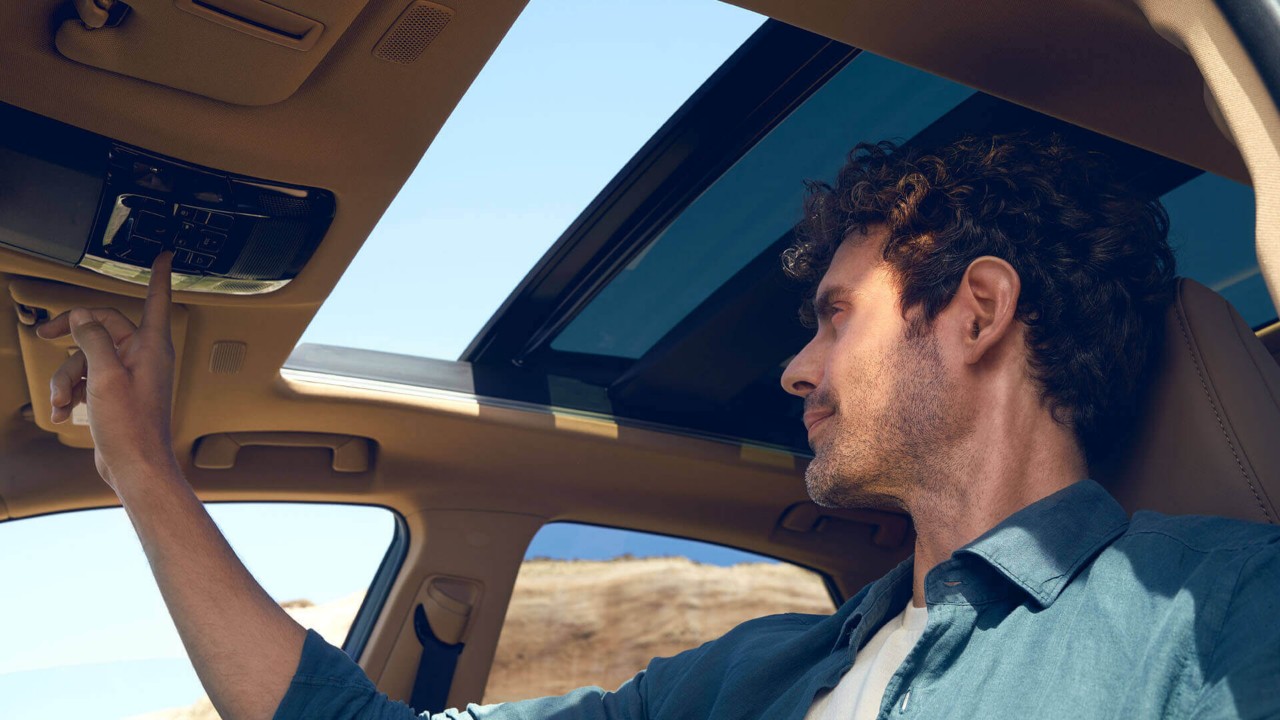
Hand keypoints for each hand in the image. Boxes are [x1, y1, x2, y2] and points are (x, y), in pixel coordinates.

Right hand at [36, 253, 177, 490]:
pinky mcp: (116, 395)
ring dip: (65, 377)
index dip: (158, 276)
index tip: (164, 256)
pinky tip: (62, 411)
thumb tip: (83, 317)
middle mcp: (143, 357)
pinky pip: (87, 380)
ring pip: (87, 358)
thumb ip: (93, 339)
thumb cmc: (130, 426)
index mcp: (150, 346)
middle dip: (70, 337)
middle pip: (102, 327)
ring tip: (59, 400)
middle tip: (43, 334)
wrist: (133, 466)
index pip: (155, 300)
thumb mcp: (105, 375)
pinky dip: (70, 393)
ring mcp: (129, 376)